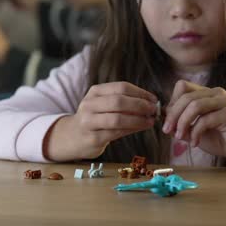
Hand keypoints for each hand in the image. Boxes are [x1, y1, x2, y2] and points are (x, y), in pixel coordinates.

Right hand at [42, 82, 157, 161]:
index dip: (140, 92)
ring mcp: (89, 122)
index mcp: (95, 92)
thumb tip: (151, 103)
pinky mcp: (93, 138)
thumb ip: (123, 101)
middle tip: (153, 110)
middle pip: (119, 101)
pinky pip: (116, 133)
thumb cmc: (94, 119)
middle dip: (140, 105)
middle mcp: (89, 104)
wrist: (71, 136)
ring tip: (150, 121)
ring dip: (138, 120)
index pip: (121, 87)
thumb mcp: (103, 104)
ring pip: (118, 119)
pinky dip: (132, 130)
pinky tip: (141, 128)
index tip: (153, 99)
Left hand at [162, 81, 225, 164]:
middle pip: (186, 96)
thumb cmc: (220, 138)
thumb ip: (182, 122)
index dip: (172, 102)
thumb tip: (165, 120)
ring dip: (183, 123)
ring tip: (180, 137)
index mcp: (207, 93)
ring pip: (195, 105)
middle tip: (168, 131)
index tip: (169, 121)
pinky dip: (195, 133)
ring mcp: (224, 102)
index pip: (182, 86)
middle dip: (173, 115)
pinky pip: (205, 120)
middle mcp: (216, 93)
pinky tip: (195, 143)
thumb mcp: (196, 129)